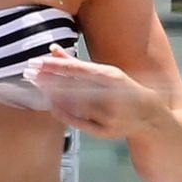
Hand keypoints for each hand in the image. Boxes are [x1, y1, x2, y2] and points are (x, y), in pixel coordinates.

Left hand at [24, 45, 163, 142]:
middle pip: (73, 87)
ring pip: (74, 105)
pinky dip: (63, 113)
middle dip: (49, 79)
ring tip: (38, 85)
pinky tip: (51, 105)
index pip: (79, 70)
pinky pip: (79, 122)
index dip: (56, 66)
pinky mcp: (105, 132)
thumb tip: (52, 49)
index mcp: (113, 77)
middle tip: (30, 72)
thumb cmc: (124, 90)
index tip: (37, 62)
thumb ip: (77, 64)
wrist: (151, 117)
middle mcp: (112, 96)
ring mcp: (109, 116)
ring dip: (54, 94)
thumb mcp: (105, 73)